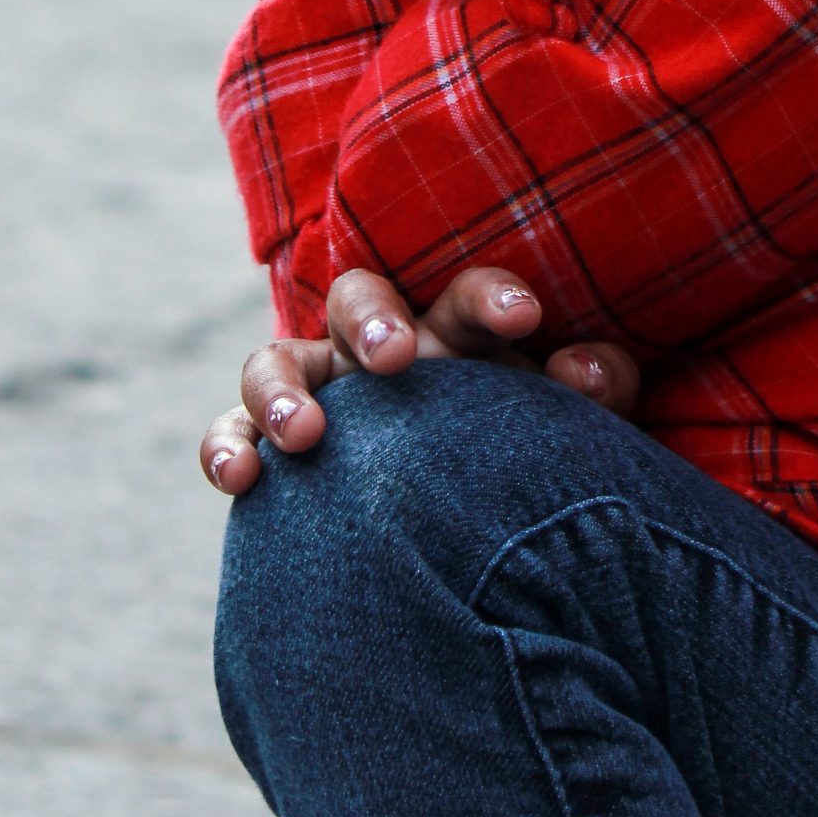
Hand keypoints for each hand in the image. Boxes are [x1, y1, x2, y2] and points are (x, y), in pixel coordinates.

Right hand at [199, 265, 641, 495]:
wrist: (466, 520)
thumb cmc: (521, 451)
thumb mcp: (565, 422)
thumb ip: (591, 388)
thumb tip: (590, 371)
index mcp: (456, 332)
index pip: (469, 296)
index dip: (492, 296)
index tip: (523, 317)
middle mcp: (380, 346)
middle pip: (360, 299)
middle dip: (374, 322)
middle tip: (396, 358)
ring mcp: (321, 389)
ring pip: (279, 360)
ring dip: (284, 390)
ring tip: (307, 434)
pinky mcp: (270, 439)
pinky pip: (231, 431)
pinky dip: (226, 447)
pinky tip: (242, 481)